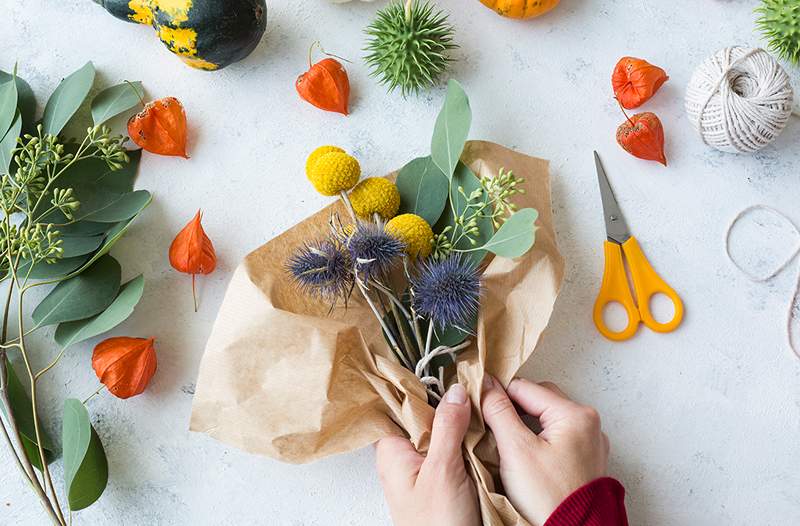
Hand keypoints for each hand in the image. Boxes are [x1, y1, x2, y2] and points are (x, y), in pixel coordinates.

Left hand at [375, 384, 479, 525]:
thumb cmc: (437, 525)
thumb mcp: (442, 470)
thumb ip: (447, 427)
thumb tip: (455, 391)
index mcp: (392, 450)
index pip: (400, 404)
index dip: (421, 384)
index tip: (445, 366)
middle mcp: (404, 456)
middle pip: (424, 415)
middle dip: (447, 402)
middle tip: (472, 382)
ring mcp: (424, 469)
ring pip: (442, 432)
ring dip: (460, 422)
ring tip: (480, 401)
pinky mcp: (442, 480)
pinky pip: (453, 450)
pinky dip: (466, 441)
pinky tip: (481, 431)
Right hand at [481, 376, 609, 525]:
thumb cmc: (549, 498)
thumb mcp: (515, 449)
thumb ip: (498, 411)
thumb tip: (485, 385)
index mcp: (575, 415)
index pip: (525, 387)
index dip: (497, 393)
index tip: (477, 400)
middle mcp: (588, 424)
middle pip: (538, 399)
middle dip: (512, 407)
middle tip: (489, 422)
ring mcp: (588, 443)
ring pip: (546, 418)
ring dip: (524, 423)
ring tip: (504, 438)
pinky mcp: (584, 460)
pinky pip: (557, 436)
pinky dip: (538, 438)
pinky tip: (522, 452)